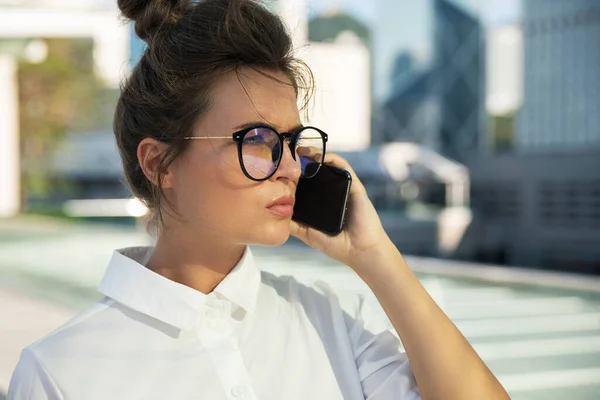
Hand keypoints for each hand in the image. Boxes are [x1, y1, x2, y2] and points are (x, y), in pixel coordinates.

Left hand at [290, 152, 391, 268]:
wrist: (361, 251)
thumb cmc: (338, 245)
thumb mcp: (308, 234)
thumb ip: (294, 225)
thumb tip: (274, 216)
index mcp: (321, 202)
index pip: (305, 184)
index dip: (293, 175)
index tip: (279, 169)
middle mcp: (332, 193)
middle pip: (316, 171)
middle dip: (302, 160)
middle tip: (287, 154)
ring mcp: (343, 188)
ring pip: (329, 165)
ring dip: (315, 155)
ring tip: (300, 150)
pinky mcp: (354, 186)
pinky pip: (343, 167)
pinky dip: (332, 158)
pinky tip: (320, 156)